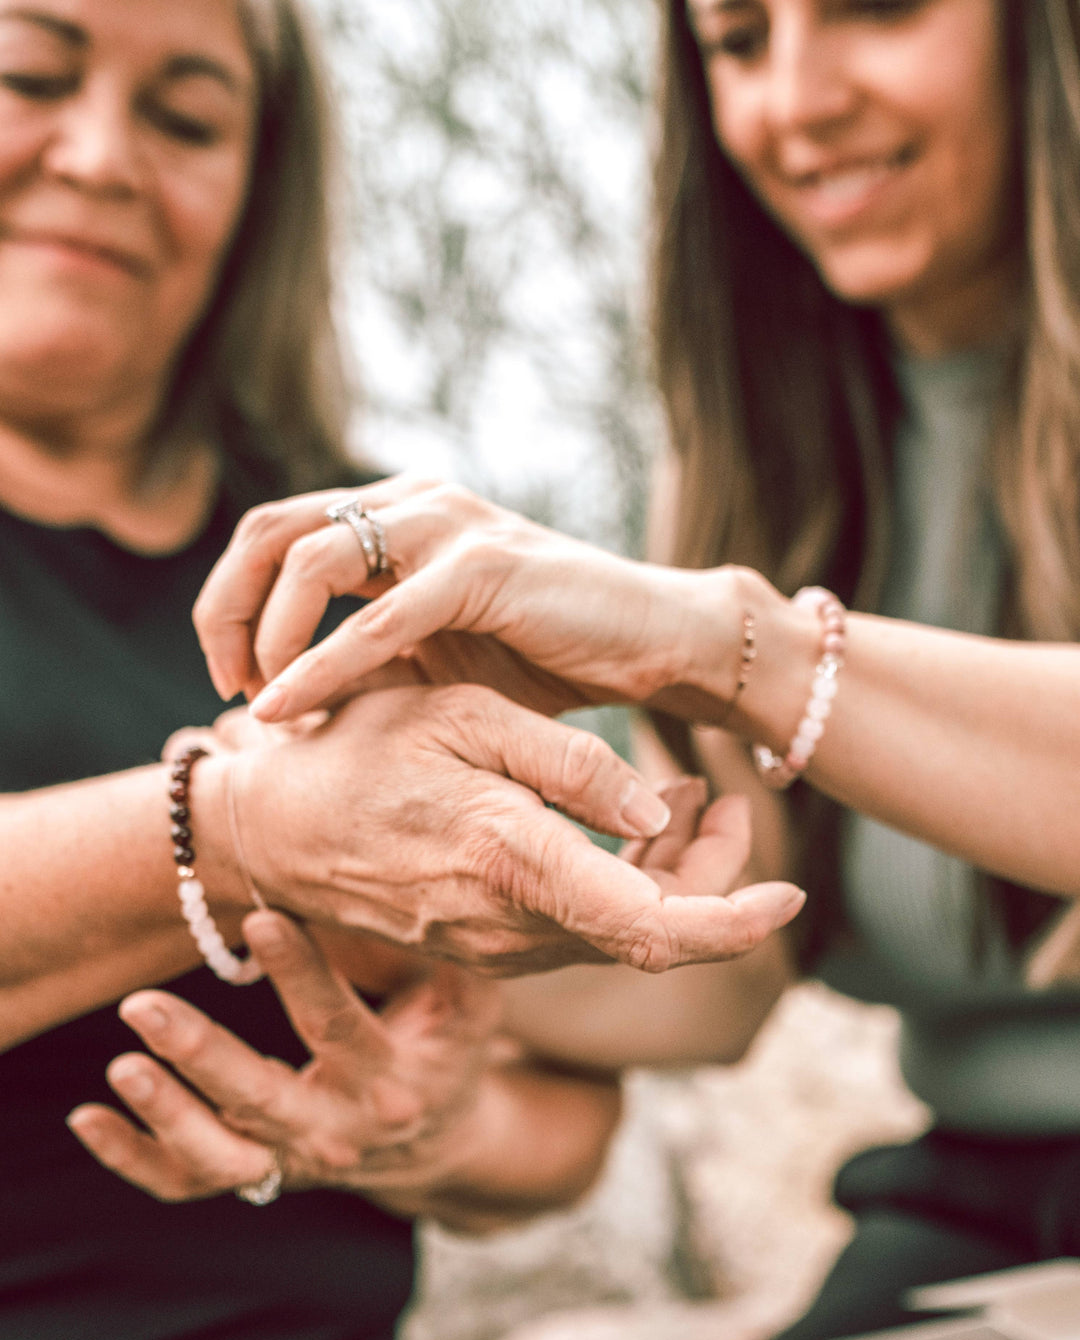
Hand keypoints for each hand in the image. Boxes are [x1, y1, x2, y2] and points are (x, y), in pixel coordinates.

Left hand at [67, 911, 506, 1203]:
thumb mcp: (459, 996)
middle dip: (202, 1055)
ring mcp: (293, 1160)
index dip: (301, 973)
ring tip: (119, 1064)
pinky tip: (86, 1117)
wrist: (437, 1139)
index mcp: (392, 1080)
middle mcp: (338, 1129)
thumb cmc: (444, 1040)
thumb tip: (382, 876)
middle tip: (141, 1006)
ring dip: (166, 1114)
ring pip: (221, 1154)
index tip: (258, 920)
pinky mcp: (257, 1175)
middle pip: (264, 1099)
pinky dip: (132, 1158)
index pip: (338, 1025)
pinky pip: (186, 1182)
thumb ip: (426, 947)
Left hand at [192, 477, 745, 723]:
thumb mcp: (435, 654)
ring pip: (308, 560)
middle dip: (226, 611)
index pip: (273, 532)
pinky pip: (377, 619)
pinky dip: (321, 667)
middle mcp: (410, 501)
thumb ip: (367, 653)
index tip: (233, 676)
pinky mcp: (481, 568)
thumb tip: (279, 695)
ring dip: (267, 637)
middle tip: (228, 683)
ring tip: (261, 701)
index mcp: (394, 512)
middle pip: (268, 531)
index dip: (231, 601)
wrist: (651, 643)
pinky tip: (290, 708)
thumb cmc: (546, 657)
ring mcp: (446, 525)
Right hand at [226, 684, 804, 973]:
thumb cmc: (359, 754)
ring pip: (616, 935)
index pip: (651, 928)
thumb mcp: (462, 721)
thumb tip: (657, 814)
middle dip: (712, 879)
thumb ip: (566, 766)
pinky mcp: (485, 947)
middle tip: (730, 800)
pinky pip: (574, 930)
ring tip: (691, 798)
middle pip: (650, 935)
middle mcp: (511, 928)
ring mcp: (496, 949)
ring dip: (668, 880)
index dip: (731, 920)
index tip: (790, 895)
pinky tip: (629, 831)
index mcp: (514, 865)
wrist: (272, 832)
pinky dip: (619, 888)